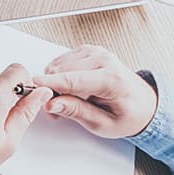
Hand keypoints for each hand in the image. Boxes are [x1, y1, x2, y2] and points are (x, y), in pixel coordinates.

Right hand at [32, 45, 158, 137]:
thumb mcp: (103, 124)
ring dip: (55, 84)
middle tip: (59, 110)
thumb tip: (52, 103)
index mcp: (111, 79)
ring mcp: (95, 52)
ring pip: (57, 65)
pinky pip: (61, 62)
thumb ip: (76, 112)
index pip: (72, 80)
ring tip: (68, 100)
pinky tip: (71, 88)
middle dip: (52, 91)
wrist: (143, 103)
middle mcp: (104, 59)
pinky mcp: (88, 50)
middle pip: (61, 71)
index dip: (48, 85)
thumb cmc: (127, 115)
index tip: (30, 87)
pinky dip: (60, 76)